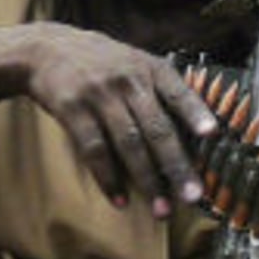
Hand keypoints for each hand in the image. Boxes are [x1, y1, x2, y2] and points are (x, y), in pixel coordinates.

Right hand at [18, 24, 216, 217]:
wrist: (45, 48)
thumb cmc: (101, 61)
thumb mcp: (134, 61)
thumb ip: (160, 90)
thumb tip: (195, 132)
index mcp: (149, 68)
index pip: (178, 92)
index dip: (195, 112)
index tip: (212, 133)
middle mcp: (127, 80)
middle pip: (157, 128)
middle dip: (177, 166)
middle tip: (193, 196)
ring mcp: (99, 94)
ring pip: (129, 143)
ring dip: (147, 181)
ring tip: (161, 209)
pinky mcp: (72, 109)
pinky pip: (94, 149)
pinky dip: (108, 177)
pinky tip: (120, 199)